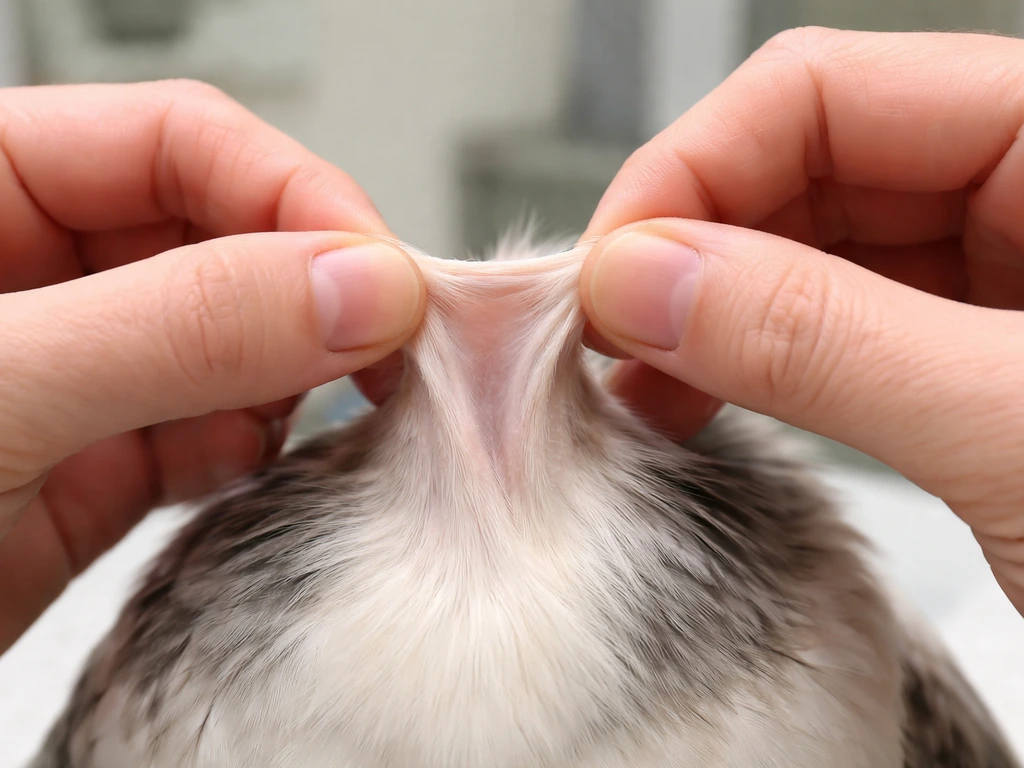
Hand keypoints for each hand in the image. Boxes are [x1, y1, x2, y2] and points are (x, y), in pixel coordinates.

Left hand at [0, 81, 424, 650]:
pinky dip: (256, 446)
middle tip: (389, 351)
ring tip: (317, 417)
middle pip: (224, 238)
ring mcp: (78, 373)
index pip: (183, 142)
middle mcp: (39, 273)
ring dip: (290, 374)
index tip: (379, 276)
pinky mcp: (98, 468)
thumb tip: (358, 287)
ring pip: (234, 340)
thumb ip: (178, 325)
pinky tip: (255, 467)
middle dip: (310, 292)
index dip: (295, 195)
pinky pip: (214, 431)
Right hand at [579, 29, 1023, 612]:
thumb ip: (822, 338)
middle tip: (603, 335)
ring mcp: (996, 288)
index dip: (693, 171)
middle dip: (687, 248)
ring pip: (803, 255)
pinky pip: (829, 334)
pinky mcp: (966, 371)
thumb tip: (643, 279)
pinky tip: (702, 400)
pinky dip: (751, 364)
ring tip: (637, 381)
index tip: (612, 273)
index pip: (825, 92)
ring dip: (705, 311)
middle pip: (801, 168)